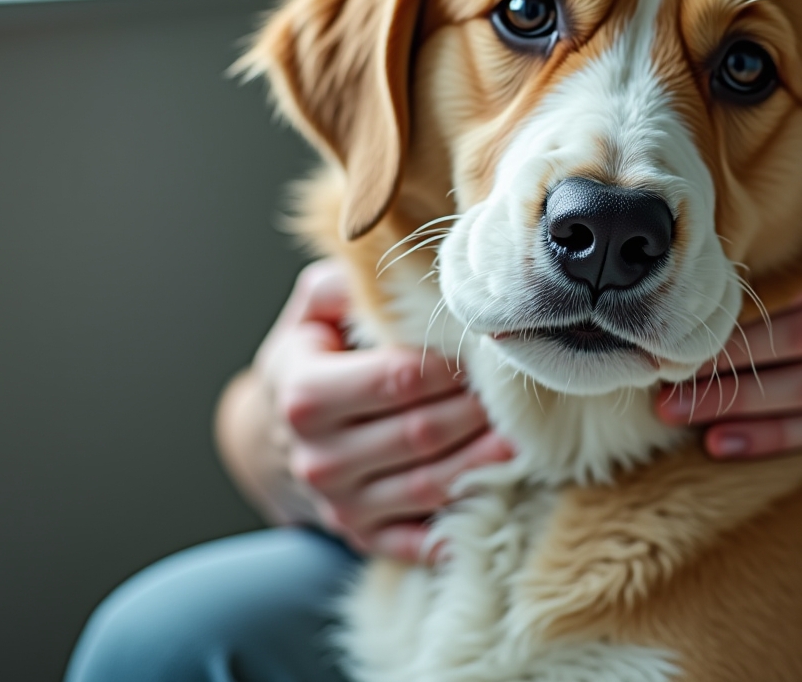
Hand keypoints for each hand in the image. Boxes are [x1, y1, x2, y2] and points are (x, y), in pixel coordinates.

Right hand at [246, 260, 513, 560]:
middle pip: (423, 433)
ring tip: (528, 437)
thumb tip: (384, 262)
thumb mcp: (313, 312)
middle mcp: (318, 458)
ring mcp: (341, 505)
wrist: (273, 433)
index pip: (398, 379)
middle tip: (525, 391)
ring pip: (431, 485)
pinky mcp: (363, 537)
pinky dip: (463, 518)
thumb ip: (344, 284)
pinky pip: (422, 538)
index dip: (453, 365)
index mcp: (304, 395)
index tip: (493, 347)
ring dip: (485, 462)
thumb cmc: (311, 358)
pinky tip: (500, 491)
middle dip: (479, 410)